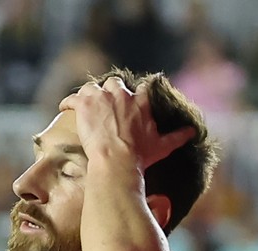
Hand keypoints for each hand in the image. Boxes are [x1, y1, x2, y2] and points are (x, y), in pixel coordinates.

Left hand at [58, 75, 194, 170]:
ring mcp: (102, 97)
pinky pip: (72, 97)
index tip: (135, 98)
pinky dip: (68, 102)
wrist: (116, 159)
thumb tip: (193, 132)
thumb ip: (178, 137)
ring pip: (93, 87)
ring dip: (89, 95)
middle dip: (110, 91)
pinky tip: (64, 108)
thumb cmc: (140, 156)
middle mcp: (122, 94)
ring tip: (85, 105)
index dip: (138, 92)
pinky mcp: (84, 104)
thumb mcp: (162, 146)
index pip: (143, 88)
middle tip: (105, 103)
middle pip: (114, 83)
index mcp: (141, 102)